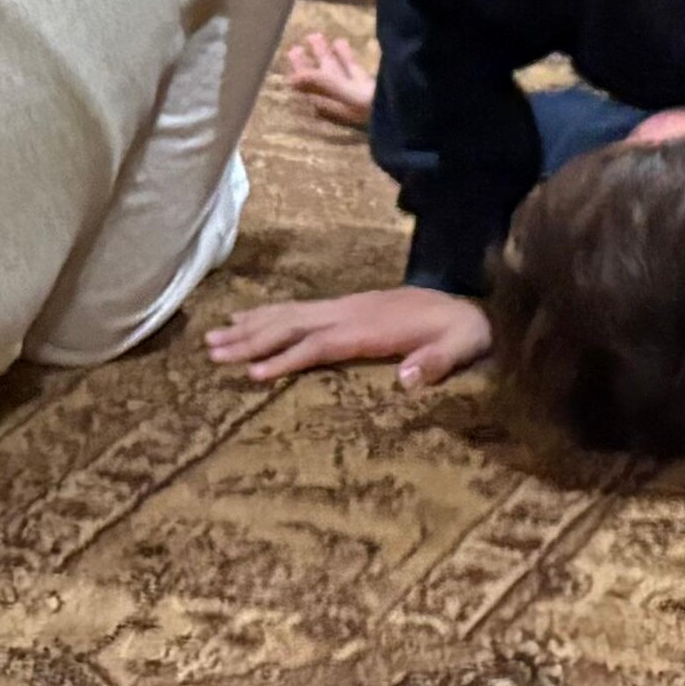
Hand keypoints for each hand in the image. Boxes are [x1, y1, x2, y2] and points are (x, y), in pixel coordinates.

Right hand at [205, 286, 491, 385]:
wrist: (473, 311)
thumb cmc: (464, 335)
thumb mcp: (460, 349)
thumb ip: (436, 363)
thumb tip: (406, 379)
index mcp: (374, 327)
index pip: (321, 343)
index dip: (288, 357)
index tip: (253, 372)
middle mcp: (354, 311)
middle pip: (294, 323)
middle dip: (252, 337)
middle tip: (212, 351)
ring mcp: (349, 306)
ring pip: (292, 313)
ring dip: (253, 324)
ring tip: (215, 336)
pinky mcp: (349, 307)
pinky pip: (302, 309)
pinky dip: (270, 313)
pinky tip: (248, 317)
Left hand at [274, 23, 377, 129]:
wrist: (408, 114)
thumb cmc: (373, 107)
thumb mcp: (344, 93)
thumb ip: (321, 83)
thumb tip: (291, 79)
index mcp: (331, 104)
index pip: (310, 86)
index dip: (300, 71)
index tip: (292, 51)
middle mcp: (341, 100)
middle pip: (322, 78)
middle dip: (312, 61)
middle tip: (301, 43)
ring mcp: (357, 93)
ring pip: (337, 72)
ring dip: (328, 55)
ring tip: (317, 36)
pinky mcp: (372, 87)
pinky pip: (354, 70)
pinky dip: (347, 57)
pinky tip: (342, 42)